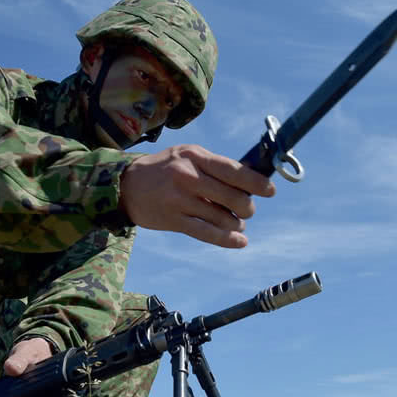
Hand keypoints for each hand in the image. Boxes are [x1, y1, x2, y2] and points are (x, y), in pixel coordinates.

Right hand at [119, 144, 275, 248]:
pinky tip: (240, 241)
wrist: (127, 185)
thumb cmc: (165, 169)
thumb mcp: (188, 155)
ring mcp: (180, 200)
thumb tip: (251, 179)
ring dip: (236, 224)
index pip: (234, 171)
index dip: (256, 183)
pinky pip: (207, 233)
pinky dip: (227, 240)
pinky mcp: (174, 220)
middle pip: (233, 197)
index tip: (270, 191)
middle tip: (246, 210)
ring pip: (223, 218)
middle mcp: (188, 177)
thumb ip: (215, 165)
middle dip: (247, 208)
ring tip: (235, 223)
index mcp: (196, 157)